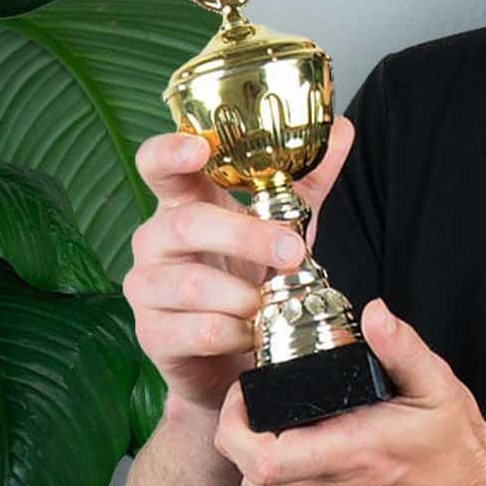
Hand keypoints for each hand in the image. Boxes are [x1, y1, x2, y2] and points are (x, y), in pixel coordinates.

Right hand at [123, 117, 356, 414]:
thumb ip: (306, 178)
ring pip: (192, 283)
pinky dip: (238, 332)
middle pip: (186, 224)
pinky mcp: (153, 335)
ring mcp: (146, 288)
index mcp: (182, 203)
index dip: (170, 152)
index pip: (157, 164)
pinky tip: (255, 333)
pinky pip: (199, 329)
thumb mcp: (281, 224)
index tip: (197, 148)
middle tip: (292, 252)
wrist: (231, 356)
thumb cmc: (249, 276)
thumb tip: (339, 129)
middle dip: (245, 236)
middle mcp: (154, 239)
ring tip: (273, 302)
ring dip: (245, 294)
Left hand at [213, 297, 485, 485]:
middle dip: (240, 431)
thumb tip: (375, 313)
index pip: (264, 456)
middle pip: (248, 471)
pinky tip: (288, 455)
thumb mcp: (436, 385)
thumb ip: (401, 346)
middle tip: (253, 402)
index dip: (237, 422)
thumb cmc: (454, 446)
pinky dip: (269, 481)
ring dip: (253, 456)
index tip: (245, 393)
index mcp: (353, 456)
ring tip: (272, 424)